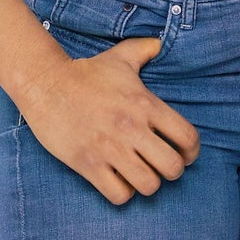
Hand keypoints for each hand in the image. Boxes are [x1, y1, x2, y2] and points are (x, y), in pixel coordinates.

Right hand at [15, 37, 199, 203]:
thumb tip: (159, 43)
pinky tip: (119, 180)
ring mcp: (111, 149)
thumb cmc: (88, 72)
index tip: (186, 153)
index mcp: (146, 104)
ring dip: (148, 183)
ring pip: (148, 185)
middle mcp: (133, 129)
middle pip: (172, 167)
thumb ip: (145, 49)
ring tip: (142, 173)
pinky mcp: (89, 165)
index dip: (192, 151)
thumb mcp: (122, 56)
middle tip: (164, 165)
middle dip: (173, 170)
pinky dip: (123, 193)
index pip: (187, 137)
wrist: (48, 85)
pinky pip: (119, 195)